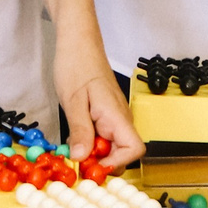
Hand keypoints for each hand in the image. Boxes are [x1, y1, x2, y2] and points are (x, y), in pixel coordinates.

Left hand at [53, 26, 142, 167]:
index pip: (135, 149)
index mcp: (117, 115)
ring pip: (110, 146)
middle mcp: (120, 119)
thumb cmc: (76, 64)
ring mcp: (114, 118)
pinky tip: (74, 136)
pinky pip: (102, 137)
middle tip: (76, 159)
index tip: (93, 164)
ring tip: (72, 146)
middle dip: (101, 161)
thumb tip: (82, 158)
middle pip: (122, 153)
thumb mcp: (73, 101)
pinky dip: (89, 142)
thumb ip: (80, 131)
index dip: (116, 162)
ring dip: (92, 152)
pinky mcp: (105, 115)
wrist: (77, 43)